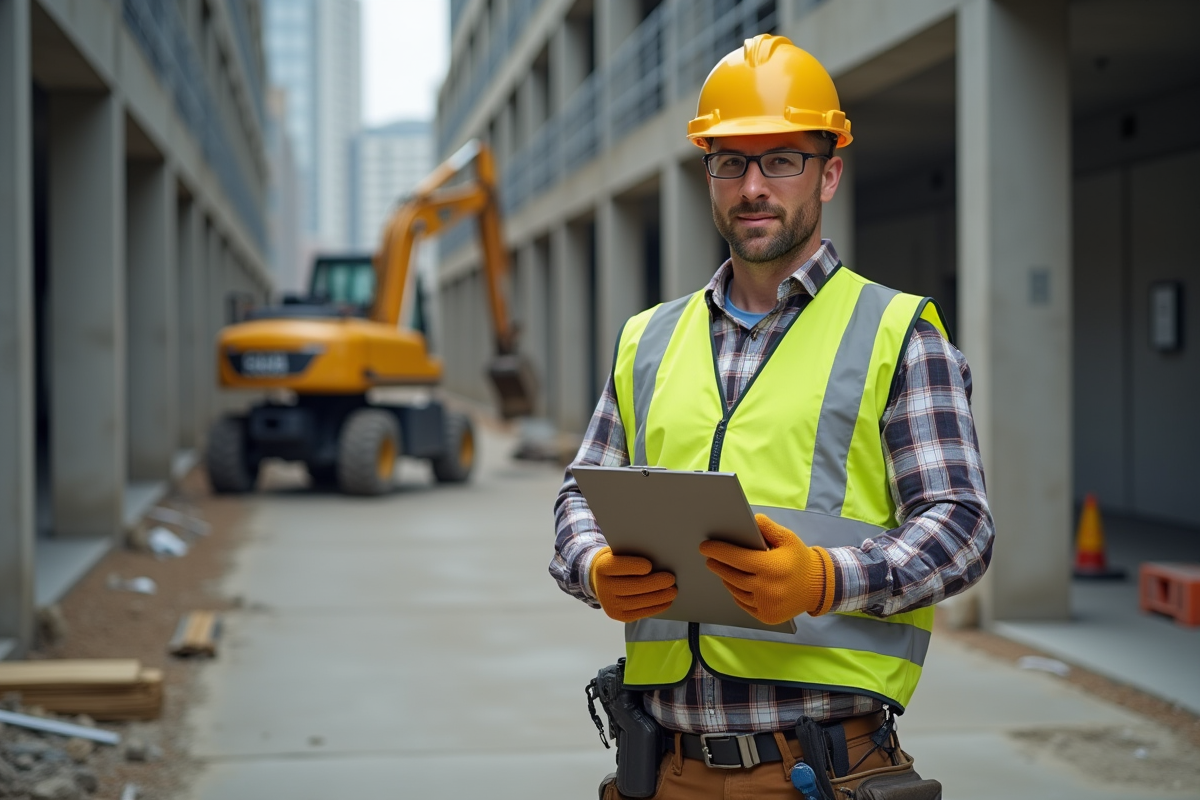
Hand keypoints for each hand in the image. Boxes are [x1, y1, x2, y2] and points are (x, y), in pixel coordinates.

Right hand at [589, 546, 677, 622]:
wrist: (602, 579)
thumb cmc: (619, 561)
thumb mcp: (621, 553)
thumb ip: (635, 553)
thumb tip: (660, 560)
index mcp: (602, 566)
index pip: (617, 566)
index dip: (633, 566)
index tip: (649, 565)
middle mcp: (603, 587)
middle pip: (631, 586)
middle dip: (653, 583)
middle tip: (671, 579)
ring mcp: (610, 604)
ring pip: (638, 601)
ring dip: (659, 597)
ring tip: (673, 591)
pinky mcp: (619, 615)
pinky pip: (641, 613)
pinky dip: (656, 607)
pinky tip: (667, 601)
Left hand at [699, 514, 834, 623]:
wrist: (819, 587)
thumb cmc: (799, 559)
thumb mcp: (787, 538)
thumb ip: (768, 527)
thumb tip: (751, 519)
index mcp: (770, 567)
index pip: (736, 558)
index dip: (718, 551)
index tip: (704, 547)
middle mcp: (767, 588)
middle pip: (731, 575)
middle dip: (717, 565)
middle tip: (709, 557)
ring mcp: (766, 605)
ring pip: (735, 590)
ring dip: (726, 578)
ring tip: (721, 568)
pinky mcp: (766, 616)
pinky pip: (743, 603)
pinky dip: (736, 593)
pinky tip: (734, 583)